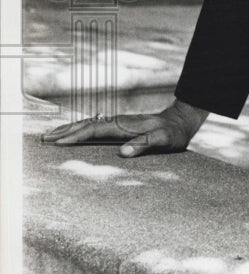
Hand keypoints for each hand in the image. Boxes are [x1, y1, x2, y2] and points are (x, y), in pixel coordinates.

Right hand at [42, 100, 208, 157]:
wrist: (180, 120)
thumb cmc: (172, 133)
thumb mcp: (162, 141)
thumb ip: (144, 145)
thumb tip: (123, 153)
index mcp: (123, 126)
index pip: (93, 131)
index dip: (75, 137)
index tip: (58, 143)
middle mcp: (117, 122)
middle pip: (85, 125)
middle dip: (64, 132)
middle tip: (44, 139)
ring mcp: (117, 124)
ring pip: (88, 125)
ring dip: (69, 130)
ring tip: (51, 136)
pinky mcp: (119, 127)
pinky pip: (94, 128)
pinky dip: (80, 130)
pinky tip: (74, 135)